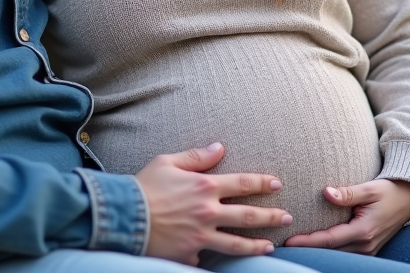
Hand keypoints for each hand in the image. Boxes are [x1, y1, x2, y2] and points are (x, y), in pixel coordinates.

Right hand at [135, 142, 291, 264]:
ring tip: (271, 246)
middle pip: (248, 216)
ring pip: (237, 244)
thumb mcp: (168, 162)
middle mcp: (208, 212)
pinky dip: (212, 259)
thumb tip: (219, 148)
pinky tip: (225, 263)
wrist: (122, 215)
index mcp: (205, 186)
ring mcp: (201, 236)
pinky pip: (206, 259)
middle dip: (271, 216)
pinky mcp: (189, 253)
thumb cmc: (144, 186)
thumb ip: (197, 157)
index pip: (243, 183)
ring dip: (257, 245)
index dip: (262, 183)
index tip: (276, 184)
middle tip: (287, 217)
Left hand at [283, 179, 409, 254]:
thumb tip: (326, 192)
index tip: (289, 241)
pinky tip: (313, 247)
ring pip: (336, 256)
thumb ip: (348, 193)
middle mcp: (365, 245)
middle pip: (330, 252)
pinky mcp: (367, 250)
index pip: (329, 240)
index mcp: (364, 231)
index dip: (307, 241)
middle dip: (307, 251)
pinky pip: (344, 254)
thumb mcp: (370, 188)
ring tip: (293, 248)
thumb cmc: (388, 191)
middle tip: (283, 246)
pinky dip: (328, 252)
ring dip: (316, 253)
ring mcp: (368, 250)